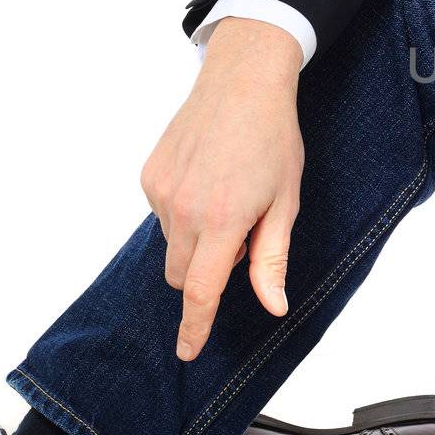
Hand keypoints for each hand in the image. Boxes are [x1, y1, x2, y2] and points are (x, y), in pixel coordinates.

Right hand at [140, 18, 304, 361]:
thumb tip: (272, 305)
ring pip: (172, 245)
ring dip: (197, 239)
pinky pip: (162, 215)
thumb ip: (272, 259)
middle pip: (182, 275)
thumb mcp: (285, 202)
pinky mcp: (149, 176)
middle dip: (206, 273)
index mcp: (222, 220)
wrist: (243, 82)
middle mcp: (184, 209)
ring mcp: (160, 191)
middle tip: (242, 233)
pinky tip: (208, 180)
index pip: (200, 291)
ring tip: (228, 196)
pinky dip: (184, 213)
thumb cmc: (273, 139)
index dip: (194, 327)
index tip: (187, 351)